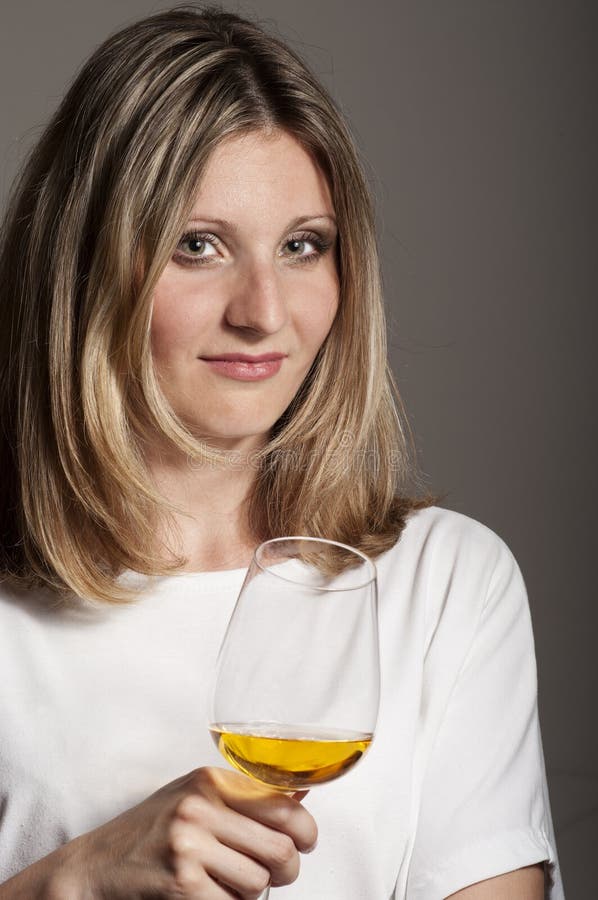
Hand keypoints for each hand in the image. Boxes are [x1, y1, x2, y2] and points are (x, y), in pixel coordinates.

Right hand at [55, 767, 316, 898]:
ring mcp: (189, 846)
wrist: (95, 867)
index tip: (305, 841)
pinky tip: (209, 894)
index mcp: (210, 780)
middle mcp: (200, 807)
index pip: (285, 805)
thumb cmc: (151, 832)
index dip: (306, 831)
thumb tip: (302, 795)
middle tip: (278, 872)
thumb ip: (243, 795)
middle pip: (280, 848)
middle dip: (288, 868)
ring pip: (259, 882)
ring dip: (253, 891)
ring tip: (230, 882)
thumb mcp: (195, 796)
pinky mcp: (181, 885)